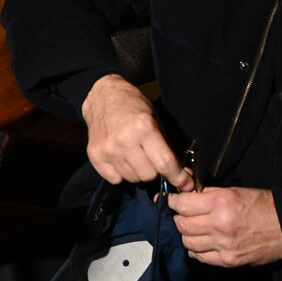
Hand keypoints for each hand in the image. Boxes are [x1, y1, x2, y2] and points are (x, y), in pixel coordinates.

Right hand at [81, 75, 193, 190]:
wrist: (103, 96)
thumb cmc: (133, 106)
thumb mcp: (156, 120)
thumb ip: (167, 147)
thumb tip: (182, 174)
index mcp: (143, 128)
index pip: (165, 163)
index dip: (179, 177)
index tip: (186, 184)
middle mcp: (124, 140)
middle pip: (149, 175)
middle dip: (155, 170)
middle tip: (151, 157)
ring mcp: (108, 149)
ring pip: (132, 179)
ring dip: (137, 171)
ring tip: (134, 154)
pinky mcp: (95, 155)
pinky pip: (115, 179)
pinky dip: (121, 173)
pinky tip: (121, 158)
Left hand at [166, 187, 281, 266]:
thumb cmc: (262, 206)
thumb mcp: (235, 191)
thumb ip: (209, 193)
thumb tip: (186, 191)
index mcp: (221, 202)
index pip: (183, 204)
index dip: (172, 202)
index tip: (169, 200)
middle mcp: (219, 224)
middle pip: (182, 225)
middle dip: (178, 219)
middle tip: (182, 214)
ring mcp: (223, 245)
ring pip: (188, 242)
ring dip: (186, 235)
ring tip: (192, 228)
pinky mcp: (228, 260)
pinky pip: (200, 257)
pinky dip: (196, 249)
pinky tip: (201, 242)